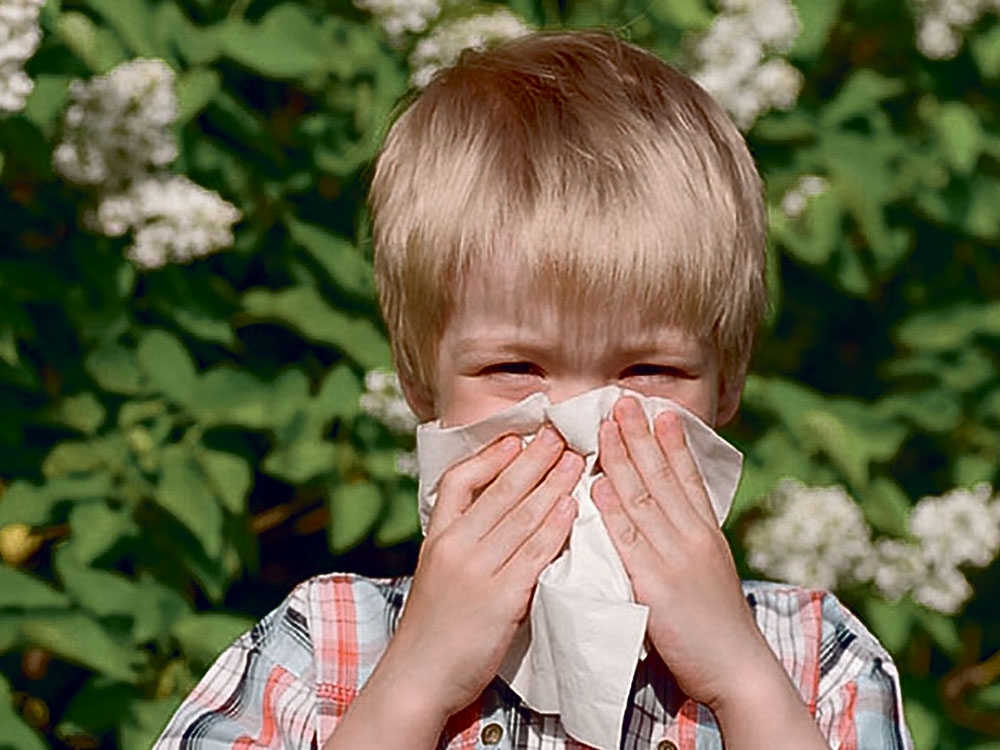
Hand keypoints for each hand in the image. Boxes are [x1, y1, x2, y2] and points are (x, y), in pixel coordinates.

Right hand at [383, 426, 582, 723]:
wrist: (418, 677)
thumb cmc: (431, 629)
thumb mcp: (435, 573)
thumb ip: (461, 543)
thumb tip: (495, 515)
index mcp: (436, 537)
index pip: (458, 481)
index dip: (490, 457)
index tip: (516, 439)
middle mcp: (454, 546)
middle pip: (500, 491)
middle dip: (535, 459)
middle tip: (560, 434)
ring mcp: (477, 571)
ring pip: (522, 516)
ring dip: (554, 485)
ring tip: (576, 461)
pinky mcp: (500, 598)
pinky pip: (534, 553)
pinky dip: (555, 527)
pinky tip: (571, 509)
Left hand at [591, 397, 771, 711]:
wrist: (739, 670)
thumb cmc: (719, 627)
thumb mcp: (710, 573)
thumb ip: (688, 544)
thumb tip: (666, 519)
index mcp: (709, 534)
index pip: (689, 477)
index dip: (672, 442)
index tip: (658, 411)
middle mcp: (695, 537)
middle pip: (663, 476)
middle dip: (640, 435)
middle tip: (622, 401)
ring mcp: (676, 558)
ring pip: (644, 497)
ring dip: (621, 458)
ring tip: (605, 426)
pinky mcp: (656, 585)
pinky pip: (629, 540)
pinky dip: (612, 509)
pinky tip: (596, 484)